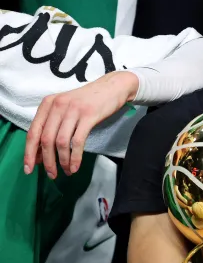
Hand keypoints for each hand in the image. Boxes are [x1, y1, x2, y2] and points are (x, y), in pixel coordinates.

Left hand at [24, 70, 138, 177]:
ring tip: (66, 171)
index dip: (29, 153)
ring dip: (62, 161)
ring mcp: (73, 110)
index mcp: (48, 104)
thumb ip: (53, 126)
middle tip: (52, 175)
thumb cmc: (89, 101)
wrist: (112, 87)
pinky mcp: (88, 116)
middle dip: (47, 161)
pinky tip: (75, 166)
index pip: (33, 132)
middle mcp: (57, 106)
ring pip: (60, 142)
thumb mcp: (66, 109)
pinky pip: (77, 141)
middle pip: (46, 139)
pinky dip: (75, 157)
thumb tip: (41, 153)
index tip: (30, 169)